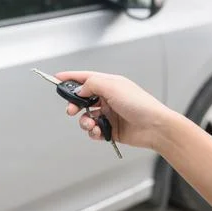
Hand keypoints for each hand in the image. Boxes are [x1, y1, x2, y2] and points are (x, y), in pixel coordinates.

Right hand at [55, 71, 172, 149]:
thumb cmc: (140, 105)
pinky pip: (94, 130)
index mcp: (109, 84)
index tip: (57, 78)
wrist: (155, 128)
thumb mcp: (112, 86)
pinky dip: (92, 132)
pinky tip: (98, 132)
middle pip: (82, 99)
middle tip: (71, 110)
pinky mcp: (110, 129)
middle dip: (74, 105)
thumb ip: (91, 84)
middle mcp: (108, 98)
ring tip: (89, 124)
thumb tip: (80, 89)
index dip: (70, 78)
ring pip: (86, 117)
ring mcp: (109, 114)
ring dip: (84, 122)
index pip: (85, 78)